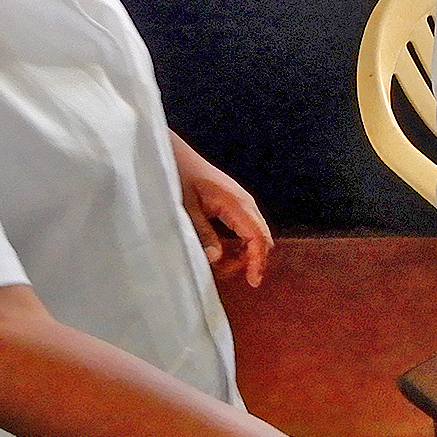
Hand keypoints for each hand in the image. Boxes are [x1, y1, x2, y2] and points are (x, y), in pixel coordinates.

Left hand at [172, 133, 273, 286]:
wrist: (173, 154)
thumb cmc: (178, 176)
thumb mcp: (186, 209)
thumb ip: (202, 234)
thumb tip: (216, 259)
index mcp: (236, 203)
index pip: (258, 238)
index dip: (258, 261)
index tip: (253, 281)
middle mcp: (244, 203)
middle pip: (262, 238)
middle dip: (250, 260)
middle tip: (225, 273)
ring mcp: (241, 202)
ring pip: (255, 235)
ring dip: (243, 253)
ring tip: (218, 263)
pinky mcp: (234, 204)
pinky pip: (245, 229)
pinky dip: (238, 244)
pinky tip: (220, 250)